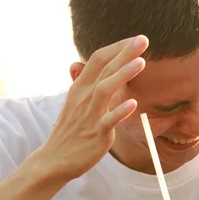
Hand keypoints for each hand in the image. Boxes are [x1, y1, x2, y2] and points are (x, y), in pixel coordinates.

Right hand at [38, 35, 148, 180]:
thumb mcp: (74, 102)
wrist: (54, 160)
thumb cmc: (70, 130)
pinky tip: (133, 104)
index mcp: (80, 87)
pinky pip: (108, 121)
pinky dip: (119, 112)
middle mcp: (84, 97)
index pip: (98, 59)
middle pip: (104, 68)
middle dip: (124, 53)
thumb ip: (82, 83)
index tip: (136, 39)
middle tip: (144, 39)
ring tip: (142, 62)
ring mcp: (90, 115)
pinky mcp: (96, 133)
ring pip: (105, 90)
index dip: (118, 48)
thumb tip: (76, 64)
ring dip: (123, 75)